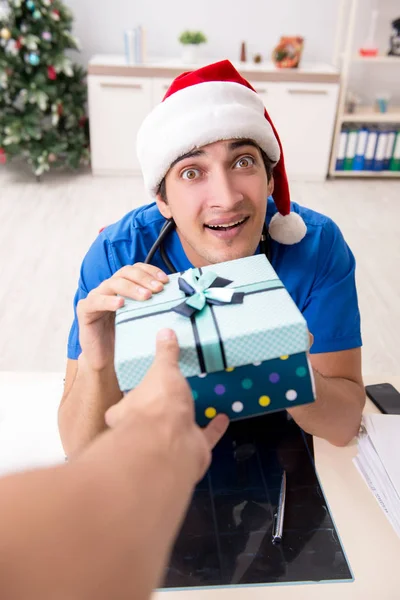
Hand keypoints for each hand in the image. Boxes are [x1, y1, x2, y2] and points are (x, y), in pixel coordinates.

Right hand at [77, 263, 168, 371]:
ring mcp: (96, 297)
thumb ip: (154, 306)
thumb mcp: (143, 319)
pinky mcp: (85, 310)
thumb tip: (178, 300)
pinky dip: (108, 300)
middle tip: (158, 289)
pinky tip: (120, 304)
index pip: (137, 269)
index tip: (165, 280)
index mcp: (123, 287)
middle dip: (144, 278)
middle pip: (125, 272)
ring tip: (145, 296)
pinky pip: (96, 301)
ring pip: (112, 283)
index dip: (151, 271)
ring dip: (131, 288)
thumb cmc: (126, 339)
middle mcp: (109, 288)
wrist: (106, 360)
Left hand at [105, 329, 229, 483]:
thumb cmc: (157, 404)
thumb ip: (165, 353)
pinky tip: (222, 418)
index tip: (140, 391)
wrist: (172, 443)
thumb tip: (164, 332)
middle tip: (172, 397)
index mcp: (126, 412)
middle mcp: (144, 432)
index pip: (123, 407)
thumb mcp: (162, 370)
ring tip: (198, 406)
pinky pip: (203, 438)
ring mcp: (168, 443)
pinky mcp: (190, 450)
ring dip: (187, 420)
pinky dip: (213, 429)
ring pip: (177, 432)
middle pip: (150, 421)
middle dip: (161, 412)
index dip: (131, 400)